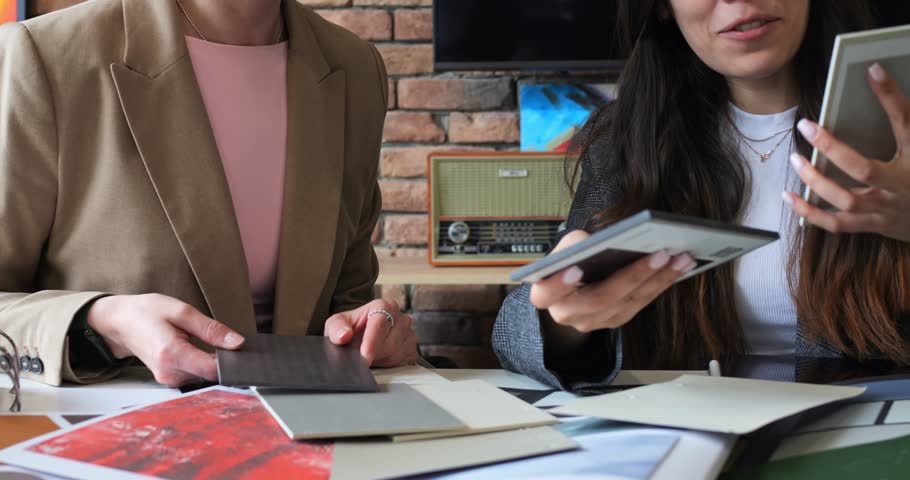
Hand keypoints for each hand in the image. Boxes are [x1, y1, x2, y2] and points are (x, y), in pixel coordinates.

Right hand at [86, 294, 244, 386]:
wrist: (121, 322)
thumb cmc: (147, 312)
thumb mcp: (182, 311)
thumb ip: (211, 329)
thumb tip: (237, 343)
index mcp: (171, 354)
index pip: (212, 369)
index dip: (233, 362)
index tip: (245, 352)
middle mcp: (168, 372)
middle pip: (210, 375)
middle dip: (226, 361)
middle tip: (235, 345)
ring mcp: (167, 379)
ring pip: (204, 377)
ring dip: (215, 363)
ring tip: (217, 344)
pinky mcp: (169, 380)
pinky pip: (195, 376)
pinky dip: (204, 365)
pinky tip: (206, 352)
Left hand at [323, 299, 417, 367]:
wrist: (362, 334)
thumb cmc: (351, 327)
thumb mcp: (336, 324)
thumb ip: (337, 327)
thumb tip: (344, 336)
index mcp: (384, 306)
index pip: (380, 324)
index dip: (371, 343)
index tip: (364, 357)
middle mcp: (401, 318)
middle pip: (389, 343)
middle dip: (373, 354)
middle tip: (360, 357)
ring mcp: (409, 334)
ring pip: (396, 354)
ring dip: (380, 360)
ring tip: (370, 356)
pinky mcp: (413, 350)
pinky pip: (403, 363)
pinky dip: (389, 365)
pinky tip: (380, 359)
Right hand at [529, 230, 695, 332]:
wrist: (571, 288)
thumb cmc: (567, 261)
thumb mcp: (564, 247)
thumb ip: (575, 244)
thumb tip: (601, 243)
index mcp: (546, 294)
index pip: (547, 293)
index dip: (559, 284)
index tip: (576, 269)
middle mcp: (568, 314)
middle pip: (600, 299)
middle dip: (633, 276)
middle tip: (659, 254)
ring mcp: (594, 321)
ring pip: (627, 303)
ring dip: (658, 279)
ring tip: (680, 257)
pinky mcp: (615, 319)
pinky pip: (640, 303)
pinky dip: (661, 283)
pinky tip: (678, 266)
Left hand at [784, 63, 909, 241]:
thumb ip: (904, 119)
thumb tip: (878, 76)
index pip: (905, 122)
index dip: (890, 96)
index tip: (872, 70)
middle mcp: (901, 186)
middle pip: (863, 169)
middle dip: (831, 147)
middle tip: (805, 126)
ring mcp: (885, 210)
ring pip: (845, 199)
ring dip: (815, 181)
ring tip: (795, 160)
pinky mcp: (873, 225)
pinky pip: (837, 224)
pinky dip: (810, 213)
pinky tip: (789, 196)